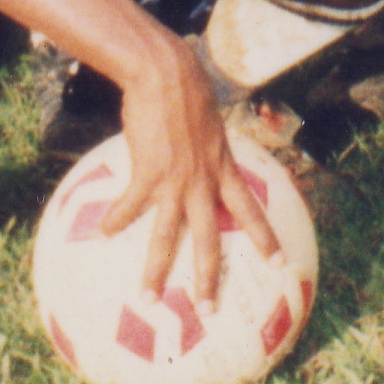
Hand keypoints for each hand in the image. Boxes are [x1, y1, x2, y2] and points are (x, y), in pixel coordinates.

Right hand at [112, 41, 274, 303]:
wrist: (165, 73)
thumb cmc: (186, 92)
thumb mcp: (209, 124)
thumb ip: (205, 149)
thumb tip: (198, 158)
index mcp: (222, 168)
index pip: (251, 210)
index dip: (266, 238)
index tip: (280, 264)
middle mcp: (203, 181)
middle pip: (210, 239)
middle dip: (211, 277)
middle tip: (210, 310)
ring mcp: (176, 180)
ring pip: (168, 236)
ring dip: (156, 270)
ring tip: (148, 297)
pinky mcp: (148, 172)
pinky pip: (130, 207)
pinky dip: (116, 220)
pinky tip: (103, 234)